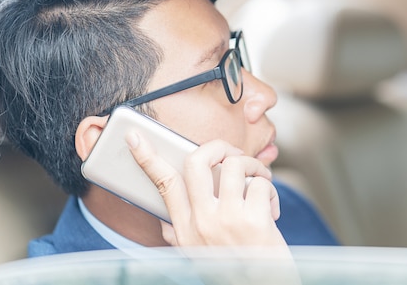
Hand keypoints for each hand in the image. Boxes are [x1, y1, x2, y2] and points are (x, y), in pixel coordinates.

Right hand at [126, 131, 287, 248]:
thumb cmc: (233, 271)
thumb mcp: (195, 256)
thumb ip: (177, 234)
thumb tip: (161, 220)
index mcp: (185, 229)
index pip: (163, 184)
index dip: (147, 157)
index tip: (135, 136)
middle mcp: (202, 222)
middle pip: (197, 161)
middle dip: (218, 146)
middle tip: (232, 154)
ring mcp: (227, 220)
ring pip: (234, 164)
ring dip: (252, 166)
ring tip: (259, 181)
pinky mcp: (254, 221)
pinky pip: (260, 183)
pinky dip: (270, 190)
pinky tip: (271, 209)